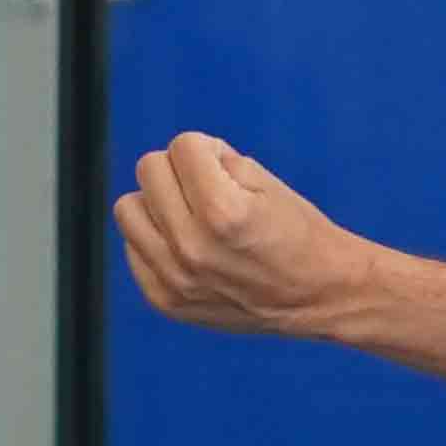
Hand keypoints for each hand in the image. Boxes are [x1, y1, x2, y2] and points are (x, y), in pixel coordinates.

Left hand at [116, 130, 374, 337]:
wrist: (317, 296)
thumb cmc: (296, 232)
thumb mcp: (266, 182)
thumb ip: (215, 159)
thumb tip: (174, 159)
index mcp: (223, 211)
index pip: (182, 145)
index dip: (208, 149)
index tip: (229, 170)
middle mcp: (192, 248)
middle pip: (148, 170)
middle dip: (179, 169)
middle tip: (208, 189)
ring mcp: (175, 279)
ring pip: (128, 209)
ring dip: (157, 202)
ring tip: (190, 215)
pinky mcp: (165, 300)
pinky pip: (133, 247)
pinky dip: (155, 238)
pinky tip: (186, 245)